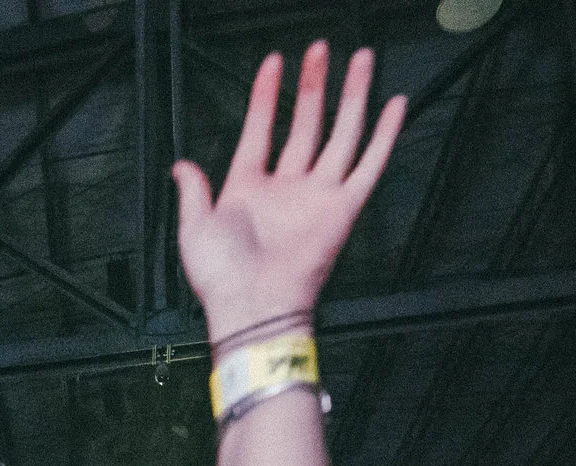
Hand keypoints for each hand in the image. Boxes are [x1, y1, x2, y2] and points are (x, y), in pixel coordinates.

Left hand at [175, 43, 404, 335]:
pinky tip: (394, 104)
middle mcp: (287, 187)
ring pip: (341, 134)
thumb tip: (181, 165)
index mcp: (248, 187)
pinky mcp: (343, 210)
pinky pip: (369, 165)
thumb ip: (193, 192)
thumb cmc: (221, 277)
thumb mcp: (194, 228)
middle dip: (315, 84)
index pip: (260, 128)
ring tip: (362, 59)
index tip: (275, 61)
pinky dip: (384, 136)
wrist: (252, 307)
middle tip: (322, 48)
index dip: (265, 95)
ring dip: (352, 96)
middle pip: (306, 123)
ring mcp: (317, 196)